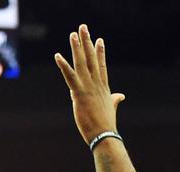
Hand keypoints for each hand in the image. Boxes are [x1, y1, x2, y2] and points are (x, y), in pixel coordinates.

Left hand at [54, 24, 125, 144]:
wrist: (104, 135)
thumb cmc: (106, 124)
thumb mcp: (110, 108)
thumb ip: (114, 100)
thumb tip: (121, 96)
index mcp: (103, 87)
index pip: (101, 65)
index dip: (100, 52)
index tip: (99, 39)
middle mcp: (96, 84)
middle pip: (91, 59)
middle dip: (87, 42)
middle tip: (83, 28)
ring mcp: (88, 87)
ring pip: (81, 63)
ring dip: (77, 48)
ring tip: (73, 34)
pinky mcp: (79, 93)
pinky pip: (70, 76)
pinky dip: (63, 65)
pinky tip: (58, 56)